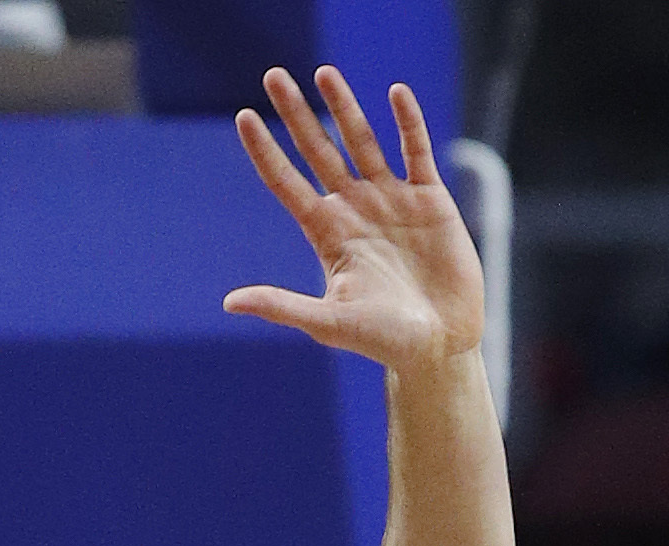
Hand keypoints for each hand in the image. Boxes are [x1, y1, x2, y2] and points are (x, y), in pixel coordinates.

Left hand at [226, 69, 485, 376]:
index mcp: (327, 233)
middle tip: (273, 76)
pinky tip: (395, 93)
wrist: (439, 349)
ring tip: (324, 73)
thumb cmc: (382, 342)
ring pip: (362, 141)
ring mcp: (391, 199)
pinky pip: (416, 149)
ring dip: (344, 107)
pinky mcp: (429, 198)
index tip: (244, 116)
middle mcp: (354, 209)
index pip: (287, 183)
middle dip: (295, 114)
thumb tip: (229, 303)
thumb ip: (281, 305)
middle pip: (318, 151)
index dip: (265, 150)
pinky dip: (407, 121)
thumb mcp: (328, 322)